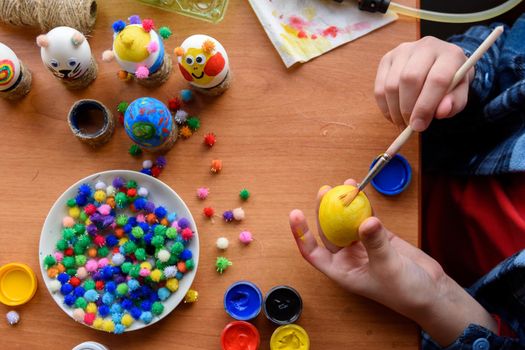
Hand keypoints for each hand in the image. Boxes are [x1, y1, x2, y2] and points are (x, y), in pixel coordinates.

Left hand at [289, 179, 495, 345]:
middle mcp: (347, 258)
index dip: (302, 235)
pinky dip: (363, 205)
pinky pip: (365, 218)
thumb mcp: (388, 267)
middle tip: (326, 191)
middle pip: (328, 231)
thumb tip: (365, 221)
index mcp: (341, 271)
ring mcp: (362, 246)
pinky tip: (360, 192)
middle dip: (324, 211)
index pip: (313, 253)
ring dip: (344, 205)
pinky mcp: (378, 237)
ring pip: (346, 222)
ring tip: (345, 185)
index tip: (295, 215)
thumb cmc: (405, 291)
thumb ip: (376, 243)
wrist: (431, 292)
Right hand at [374, 37, 473, 131]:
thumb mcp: (459, 94)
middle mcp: (425, 46)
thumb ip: (454, 103)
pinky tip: (394, 114)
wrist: (439, 63)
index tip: (419, 126)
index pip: (437, 79)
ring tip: (402, 122)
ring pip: (391, 85)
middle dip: (407, 109)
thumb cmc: (450, 82)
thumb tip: (440, 112)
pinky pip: (379, 88)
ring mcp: (403, 51)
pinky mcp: (387, 59)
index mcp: (450, 54)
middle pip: (410, 79)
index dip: (426, 106)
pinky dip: (385, 107)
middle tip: (409, 126)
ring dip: (394, 110)